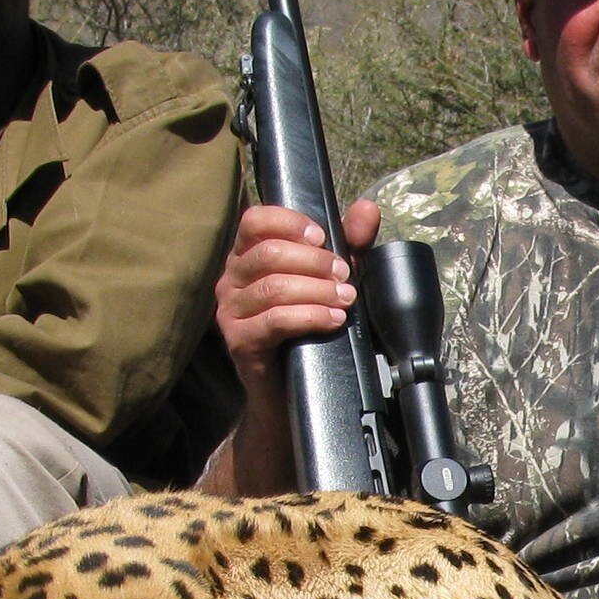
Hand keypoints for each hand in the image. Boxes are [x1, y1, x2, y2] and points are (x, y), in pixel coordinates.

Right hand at [215, 199, 377, 392]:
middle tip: (345, 276)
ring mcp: (230, 311)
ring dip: (317, 291)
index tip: (323, 237)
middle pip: (269, 253)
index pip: (255, 220)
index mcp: (247, 255)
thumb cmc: (309, 327)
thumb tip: (367, 208)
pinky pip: (275, 320)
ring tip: (345, 299)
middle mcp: (232, 279)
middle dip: (315, 262)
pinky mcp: (239, 341)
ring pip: (274, 288)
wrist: (292, 390)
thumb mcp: (332, 277)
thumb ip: (349, 242)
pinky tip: (333, 320)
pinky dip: (310, 317)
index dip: (290, 222)